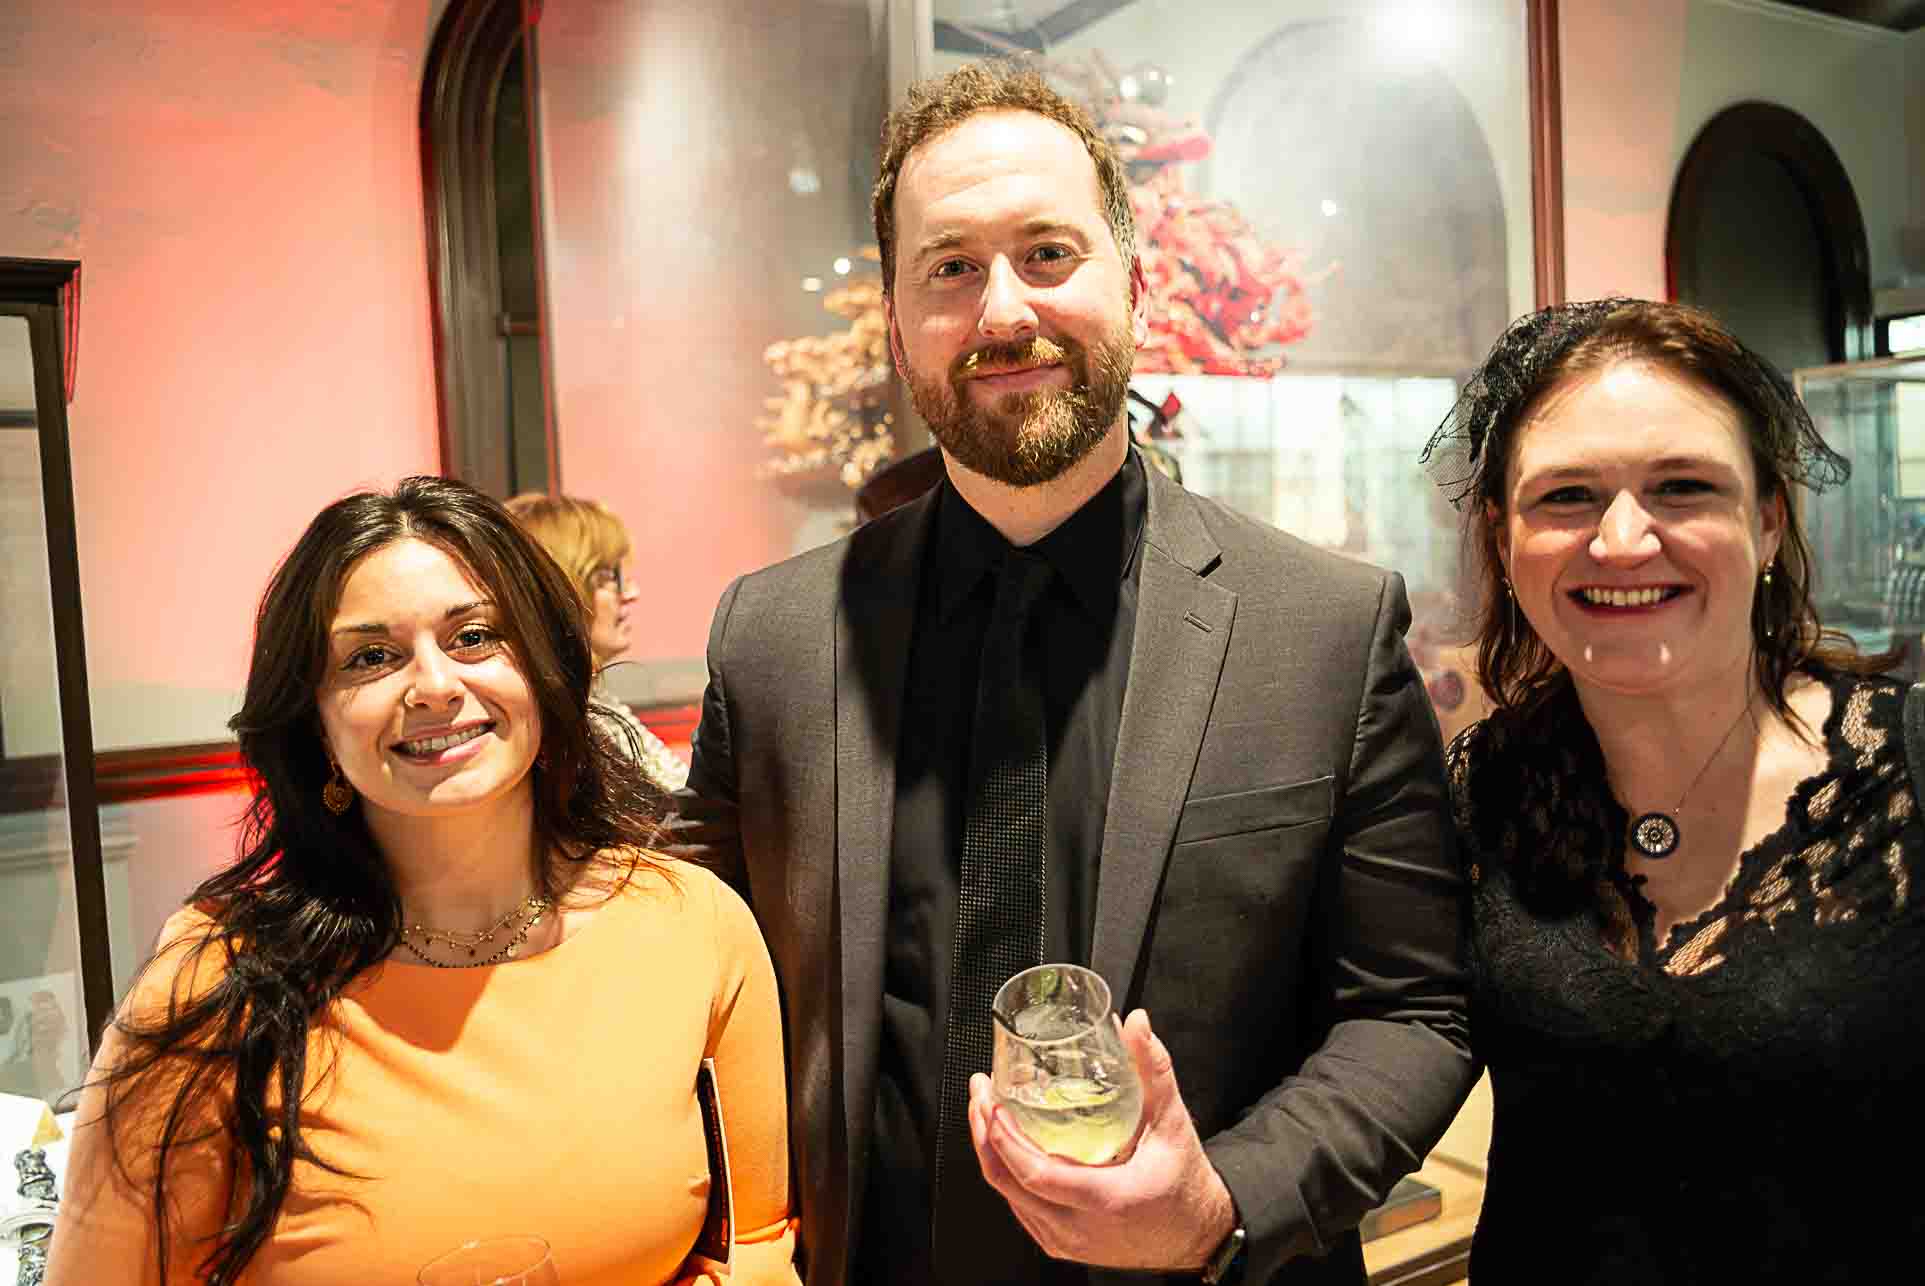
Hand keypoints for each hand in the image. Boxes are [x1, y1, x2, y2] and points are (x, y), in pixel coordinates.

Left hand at [967, 1008, 1235, 1269]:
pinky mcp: (1062, 1245)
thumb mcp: (1172, 1121)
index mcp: (1107, 1198)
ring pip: (1010, 1198)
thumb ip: (1153, 1069)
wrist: (1196, 1235)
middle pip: (1009, 1183)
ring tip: (985, 1110)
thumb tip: (1134, 1022)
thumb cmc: (1185, 1180)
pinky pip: (1022, 1209)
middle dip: (985, 1134)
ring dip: (991, 1152)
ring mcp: (1067, 1241)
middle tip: (980, 1093)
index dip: (1005, 1138)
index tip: (992, 1103)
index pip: (1037, 1174)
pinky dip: (1007, 1174)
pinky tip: (1004, 1145)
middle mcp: (1080, 1229)